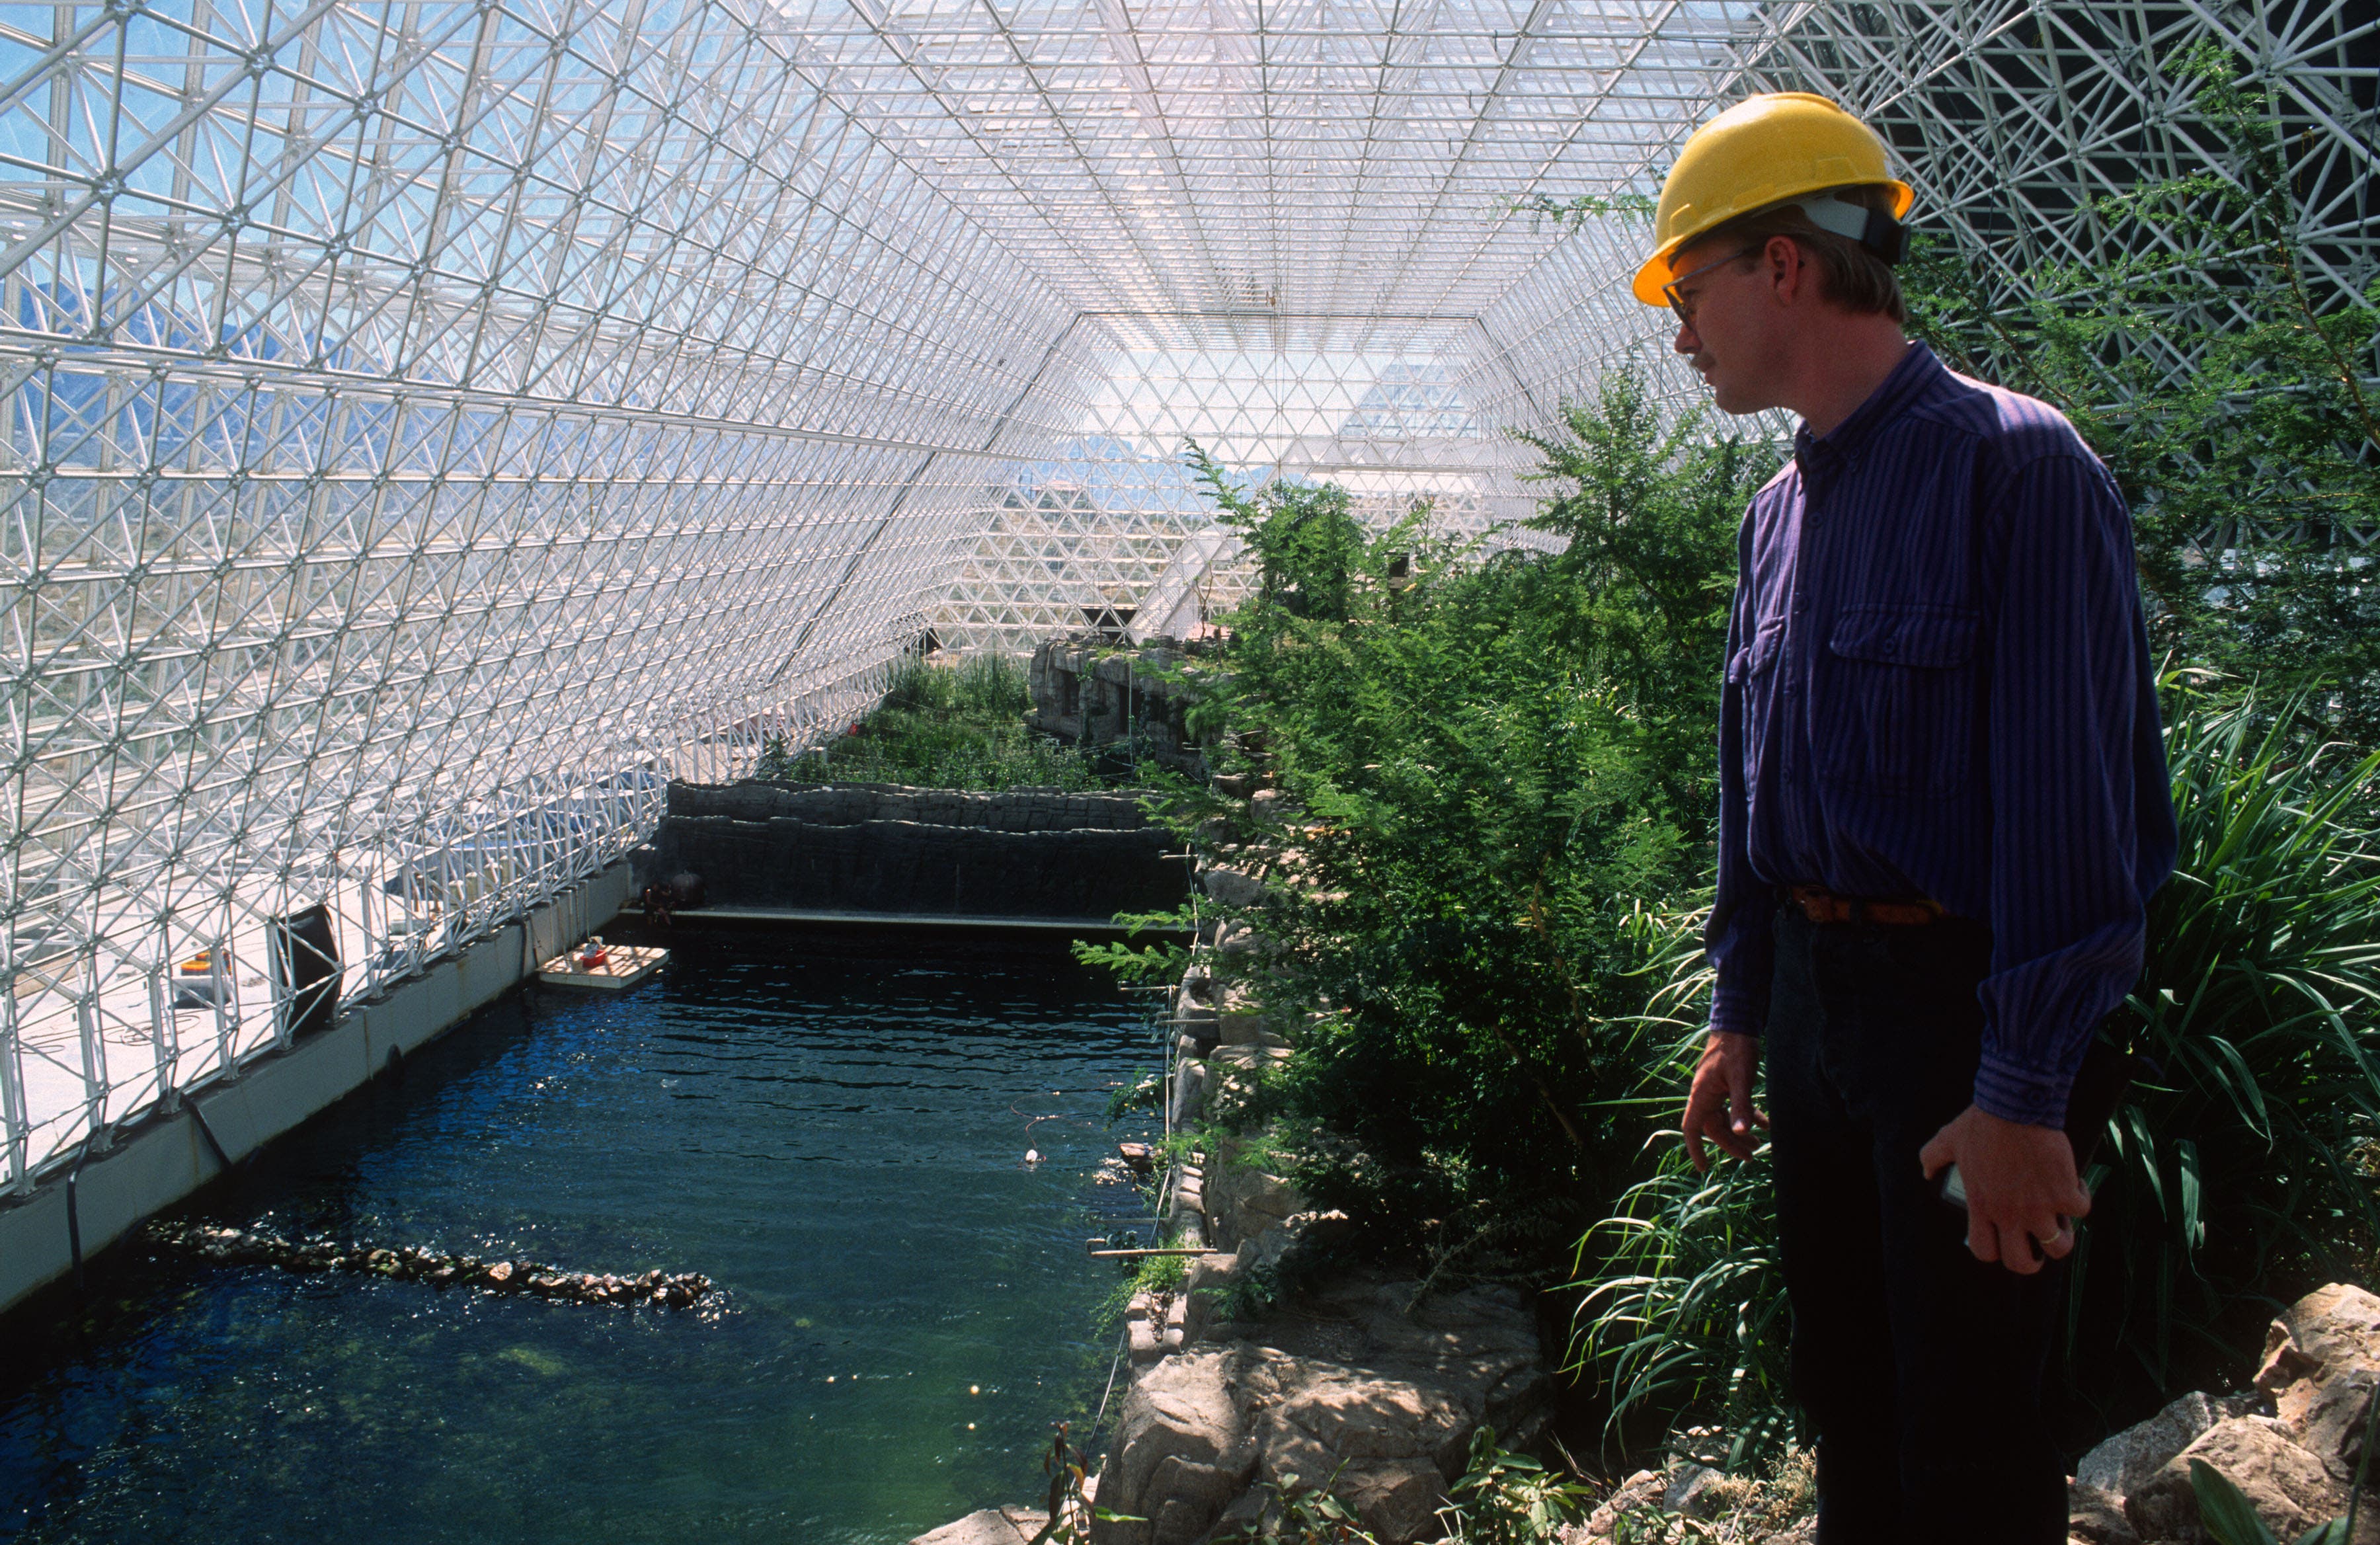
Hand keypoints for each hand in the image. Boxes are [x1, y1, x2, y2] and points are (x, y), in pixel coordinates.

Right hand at [1683, 1031, 1766, 1171]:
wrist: (1736, 1024)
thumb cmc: (1736, 1049)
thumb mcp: (1741, 1079)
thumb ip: (1741, 1106)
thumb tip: (1740, 1133)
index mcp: (1702, 1095)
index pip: (1692, 1128)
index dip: (1695, 1149)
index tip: (1703, 1167)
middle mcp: (1705, 1095)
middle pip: (1713, 1128)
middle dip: (1730, 1144)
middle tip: (1751, 1157)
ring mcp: (1715, 1090)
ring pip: (1724, 1119)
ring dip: (1738, 1133)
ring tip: (1758, 1145)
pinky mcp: (1726, 1085)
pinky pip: (1733, 1107)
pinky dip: (1747, 1117)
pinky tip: (1765, 1124)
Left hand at [1919, 1105, 2090, 1273]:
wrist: (2013, 1106)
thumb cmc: (1982, 1122)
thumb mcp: (1948, 1140)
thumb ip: (1933, 1157)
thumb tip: (1926, 1171)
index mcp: (1982, 1206)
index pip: (1984, 1251)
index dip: (1995, 1251)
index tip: (2004, 1238)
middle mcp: (2010, 1214)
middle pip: (2022, 1264)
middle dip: (2032, 1260)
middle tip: (2037, 1243)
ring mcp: (2039, 1207)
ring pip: (2060, 1247)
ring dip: (2063, 1235)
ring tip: (2060, 1218)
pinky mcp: (2063, 1192)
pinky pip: (2082, 1211)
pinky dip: (2081, 1198)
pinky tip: (2073, 1183)